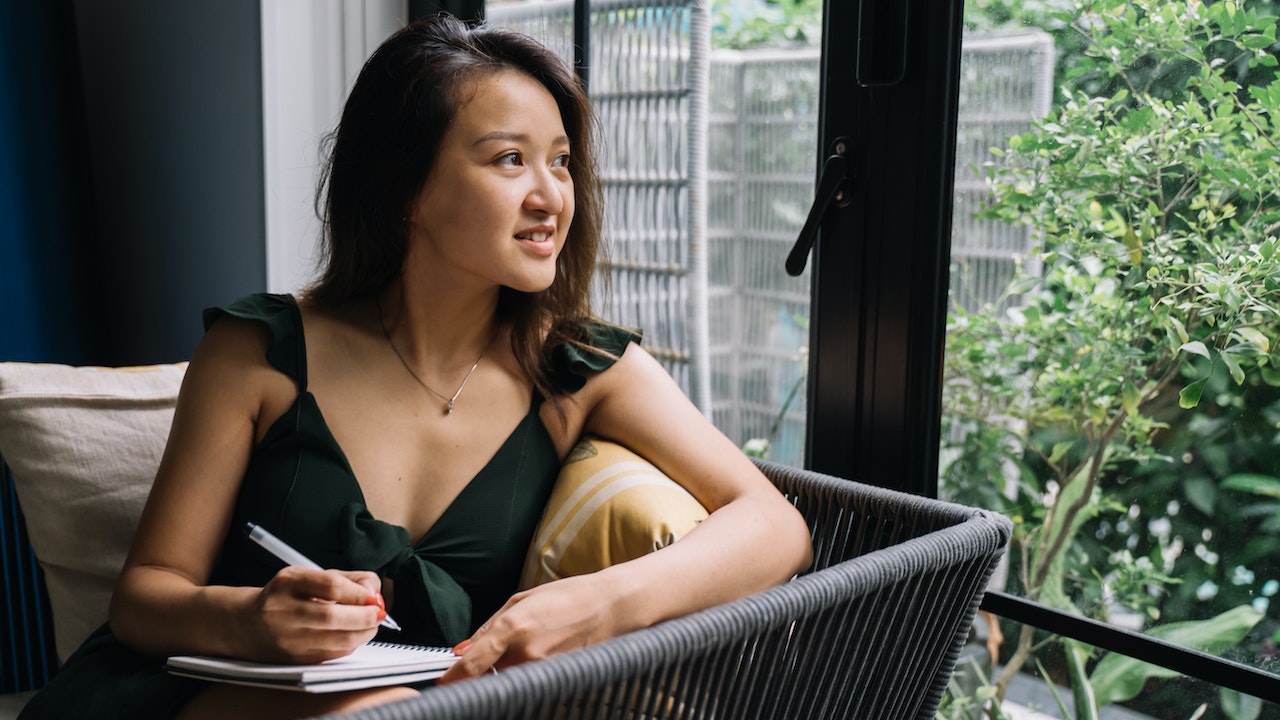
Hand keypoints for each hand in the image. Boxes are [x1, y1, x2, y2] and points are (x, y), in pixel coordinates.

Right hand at [242, 567, 385, 663]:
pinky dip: (350, 645)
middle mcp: (282, 611)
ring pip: (336, 640)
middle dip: (365, 617)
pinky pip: (332, 654)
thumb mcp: (309, 576)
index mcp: (287, 582)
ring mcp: (286, 638)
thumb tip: (374, 591)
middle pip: (333, 617)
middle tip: (379, 613)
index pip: (330, 586)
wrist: (246, 624)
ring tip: (371, 624)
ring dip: (363, 633)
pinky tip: (354, 635)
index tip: (374, 597)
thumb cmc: (285, 596)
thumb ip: (346, 579)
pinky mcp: (293, 659)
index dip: (359, 593)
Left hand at [438, 574, 620, 683]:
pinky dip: (520, 674)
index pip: (470, 666)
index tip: (442, 681)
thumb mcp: (521, 601)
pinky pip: (525, 682)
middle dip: (477, 672)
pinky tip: (533, 655)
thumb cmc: (568, 597)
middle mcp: (526, 654)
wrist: (609, 608)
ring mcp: (542, 671)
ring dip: (499, 673)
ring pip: (504, 681)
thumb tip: (462, 650)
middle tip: (478, 662)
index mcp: (513, 628)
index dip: (450, 679)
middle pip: (484, 678)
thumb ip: (488, 628)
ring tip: (517, 650)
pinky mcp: (555, 679)